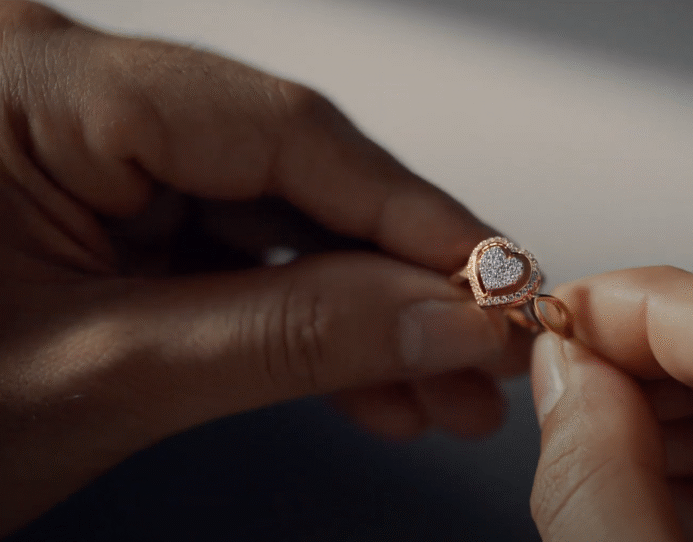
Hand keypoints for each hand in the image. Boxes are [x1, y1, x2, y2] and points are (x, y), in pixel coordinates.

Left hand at [0, 1, 526, 534]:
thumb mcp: (105, 376)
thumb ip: (294, 335)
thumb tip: (446, 317)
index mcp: (27, 83)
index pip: (279, 128)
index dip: (411, 213)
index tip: (498, 278)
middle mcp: (56, 90)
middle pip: (289, 171)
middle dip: (396, 280)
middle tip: (482, 350)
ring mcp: (79, 145)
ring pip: (271, 218)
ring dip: (360, 313)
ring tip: (438, 390)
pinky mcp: (96, 203)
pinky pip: (229, 247)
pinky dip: (300, 320)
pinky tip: (366, 377)